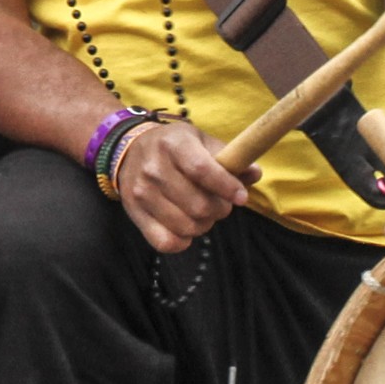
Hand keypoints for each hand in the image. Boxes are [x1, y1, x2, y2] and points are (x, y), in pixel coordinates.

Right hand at [115, 121, 255, 254]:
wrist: (129, 149)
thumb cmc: (174, 147)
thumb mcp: (201, 141)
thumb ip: (229, 157)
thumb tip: (255, 173)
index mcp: (174, 144)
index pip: (202, 170)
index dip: (226, 187)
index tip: (241, 197)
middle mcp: (154, 167)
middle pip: (198, 205)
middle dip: (219, 210)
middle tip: (220, 204)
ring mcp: (141, 192)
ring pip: (185, 226)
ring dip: (203, 225)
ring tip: (202, 214)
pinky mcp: (134, 213)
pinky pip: (165, 242)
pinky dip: (182, 241)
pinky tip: (185, 228)